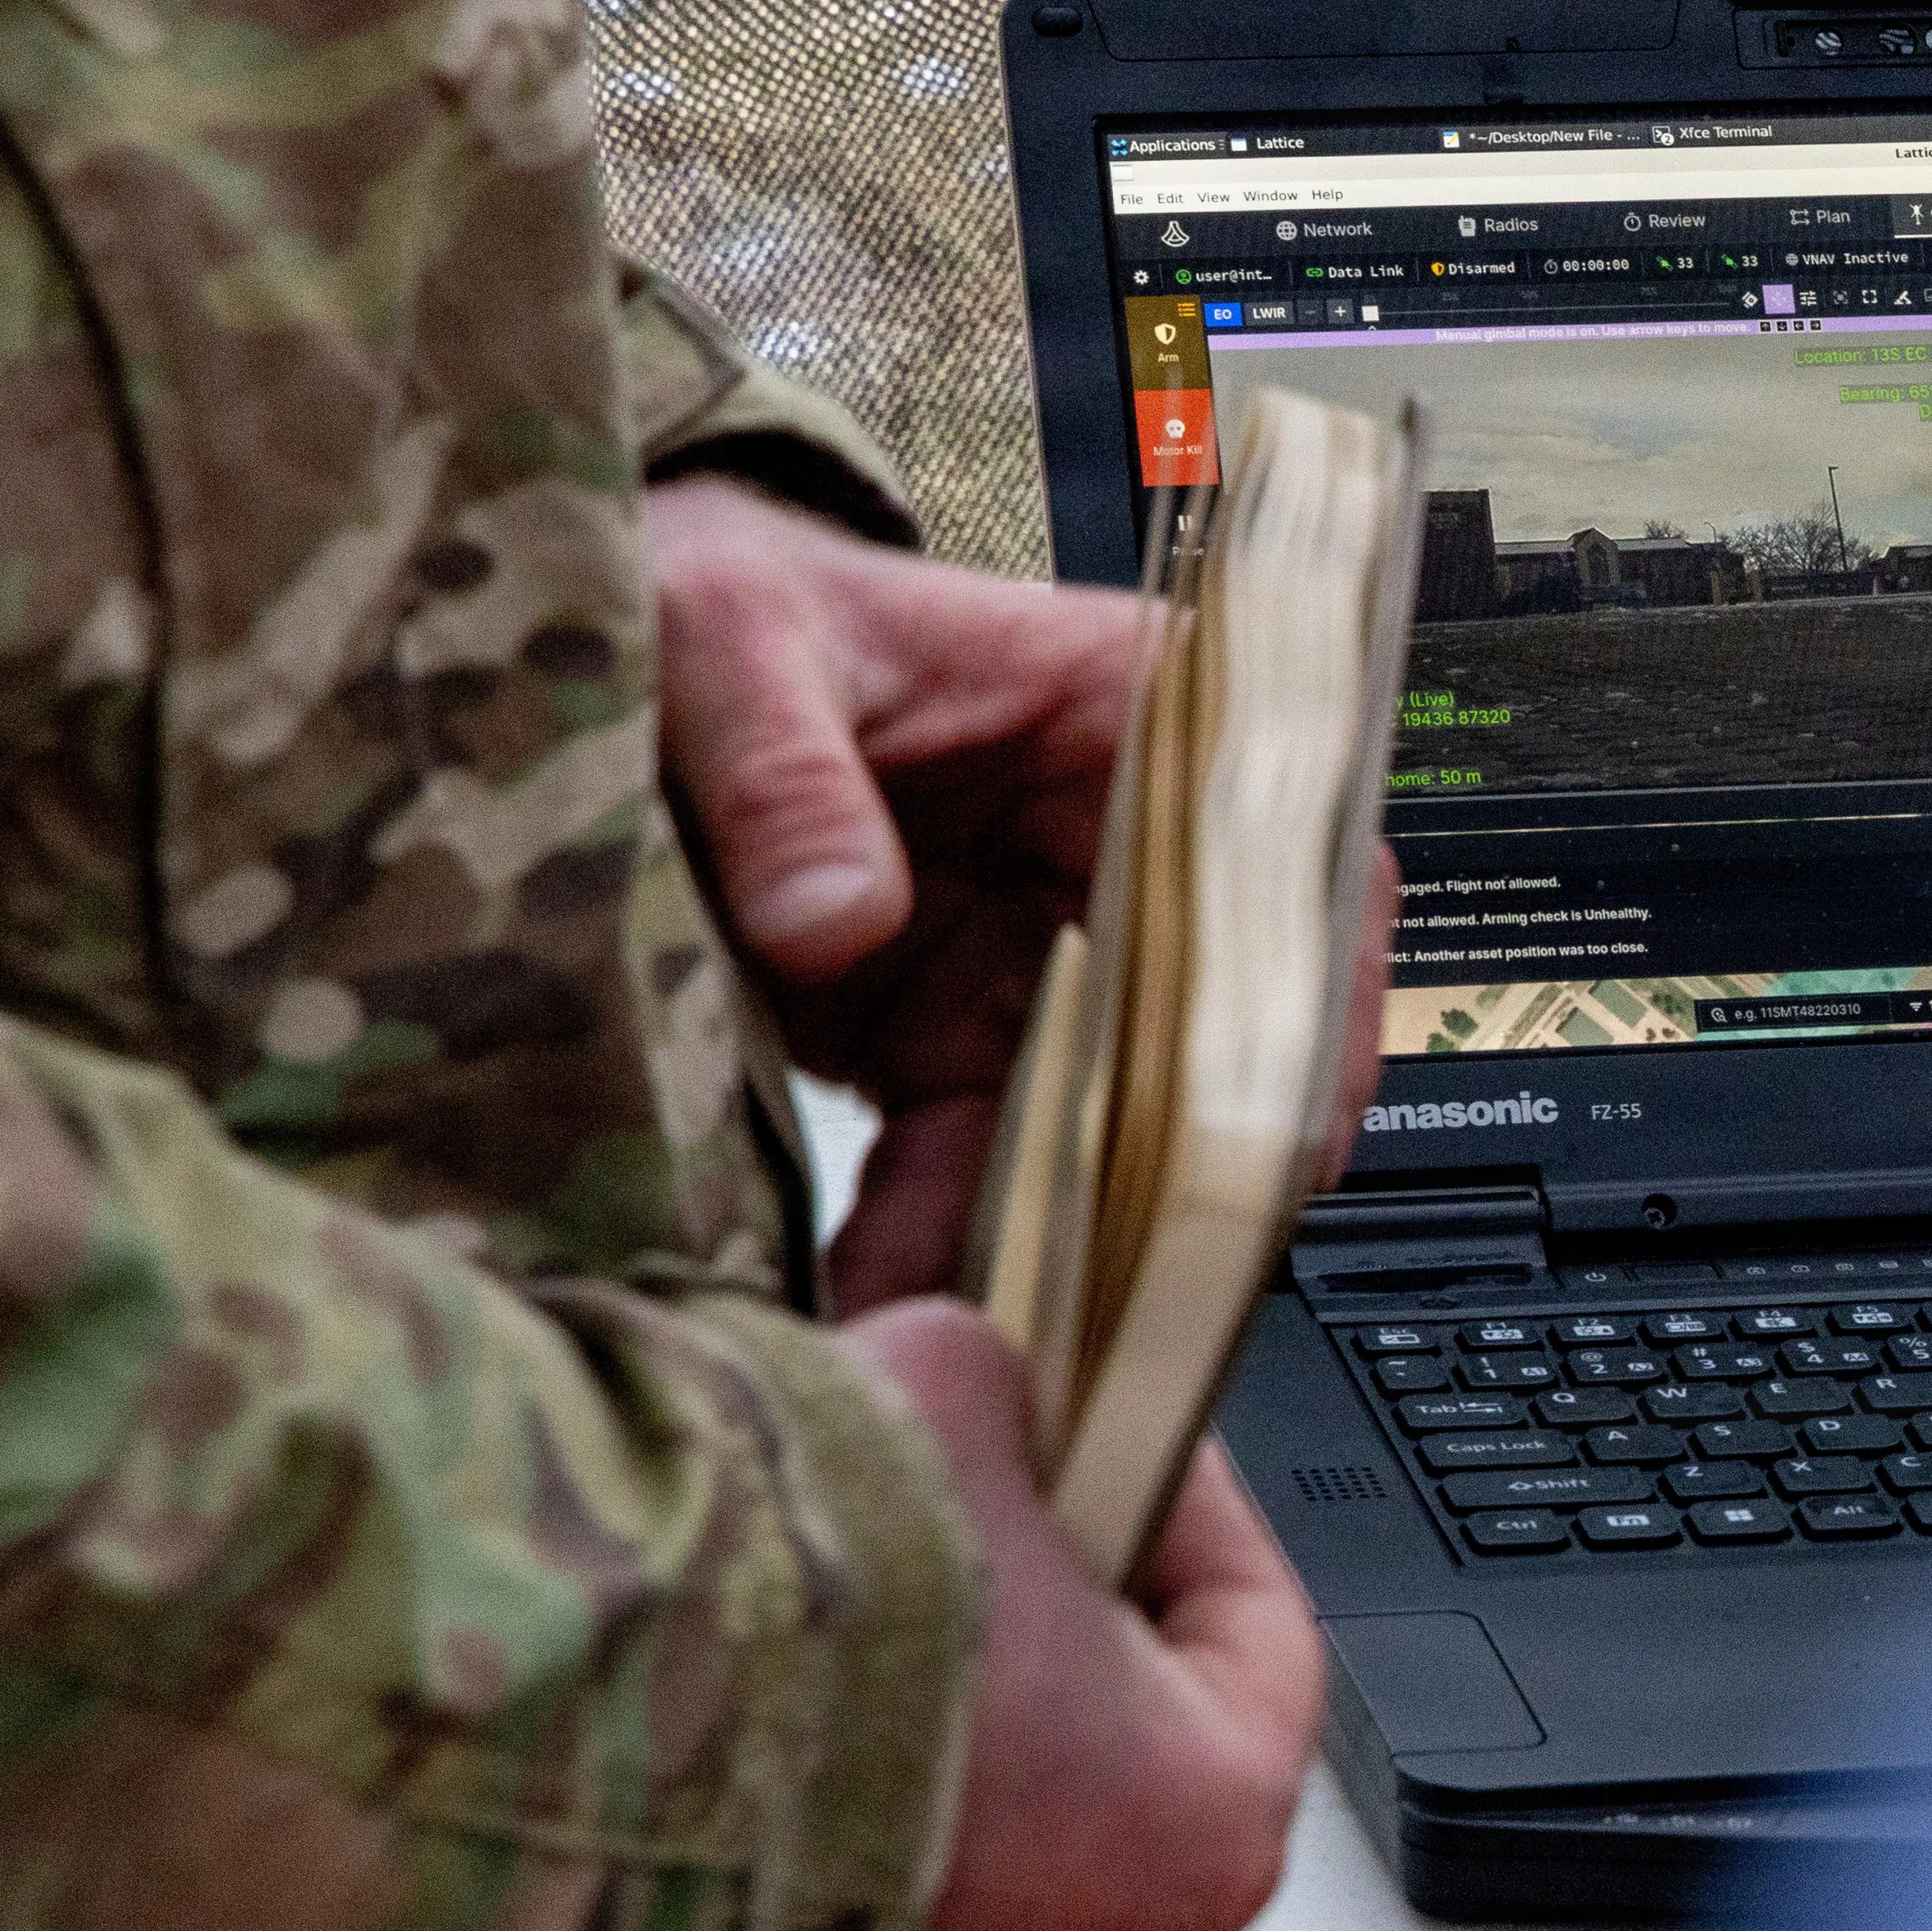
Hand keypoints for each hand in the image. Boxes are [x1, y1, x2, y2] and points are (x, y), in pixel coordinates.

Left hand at [648, 478, 1394, 1307]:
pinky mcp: (956, 1040)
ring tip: (957, 1330)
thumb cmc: (709, 600)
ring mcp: (1048, 958)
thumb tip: (839, 913)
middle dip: (1155, 1179)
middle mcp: (1124, 850)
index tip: (1266, 1137)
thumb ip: (783, 769)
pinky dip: (938, 1243)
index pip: (1295, 866)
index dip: (1309, 1011)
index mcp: (1139, 715)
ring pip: (1102, 1131)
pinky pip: (982, 1166)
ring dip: (1040, 1239)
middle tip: (1094, 1292)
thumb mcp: (723, 644)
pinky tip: (882, 1300)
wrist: (622, 659)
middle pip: (1213, 1037)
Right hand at [728, 1298, 1324, 1930]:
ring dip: (905, 1757)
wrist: (524, 1732)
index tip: (1115, 1441)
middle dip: (1034, 1638)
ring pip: (961, 1874)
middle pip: (1107, 1771)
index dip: (1175, 1506)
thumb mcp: (941, 1387)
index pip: (1253, 1636)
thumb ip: (1005, 1394)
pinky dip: (786, 1858)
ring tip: (820, 1633)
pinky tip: (725, 1748)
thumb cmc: (777, 1599)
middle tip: (957, 1530)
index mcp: (1201, 1829)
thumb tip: (985, 1380)